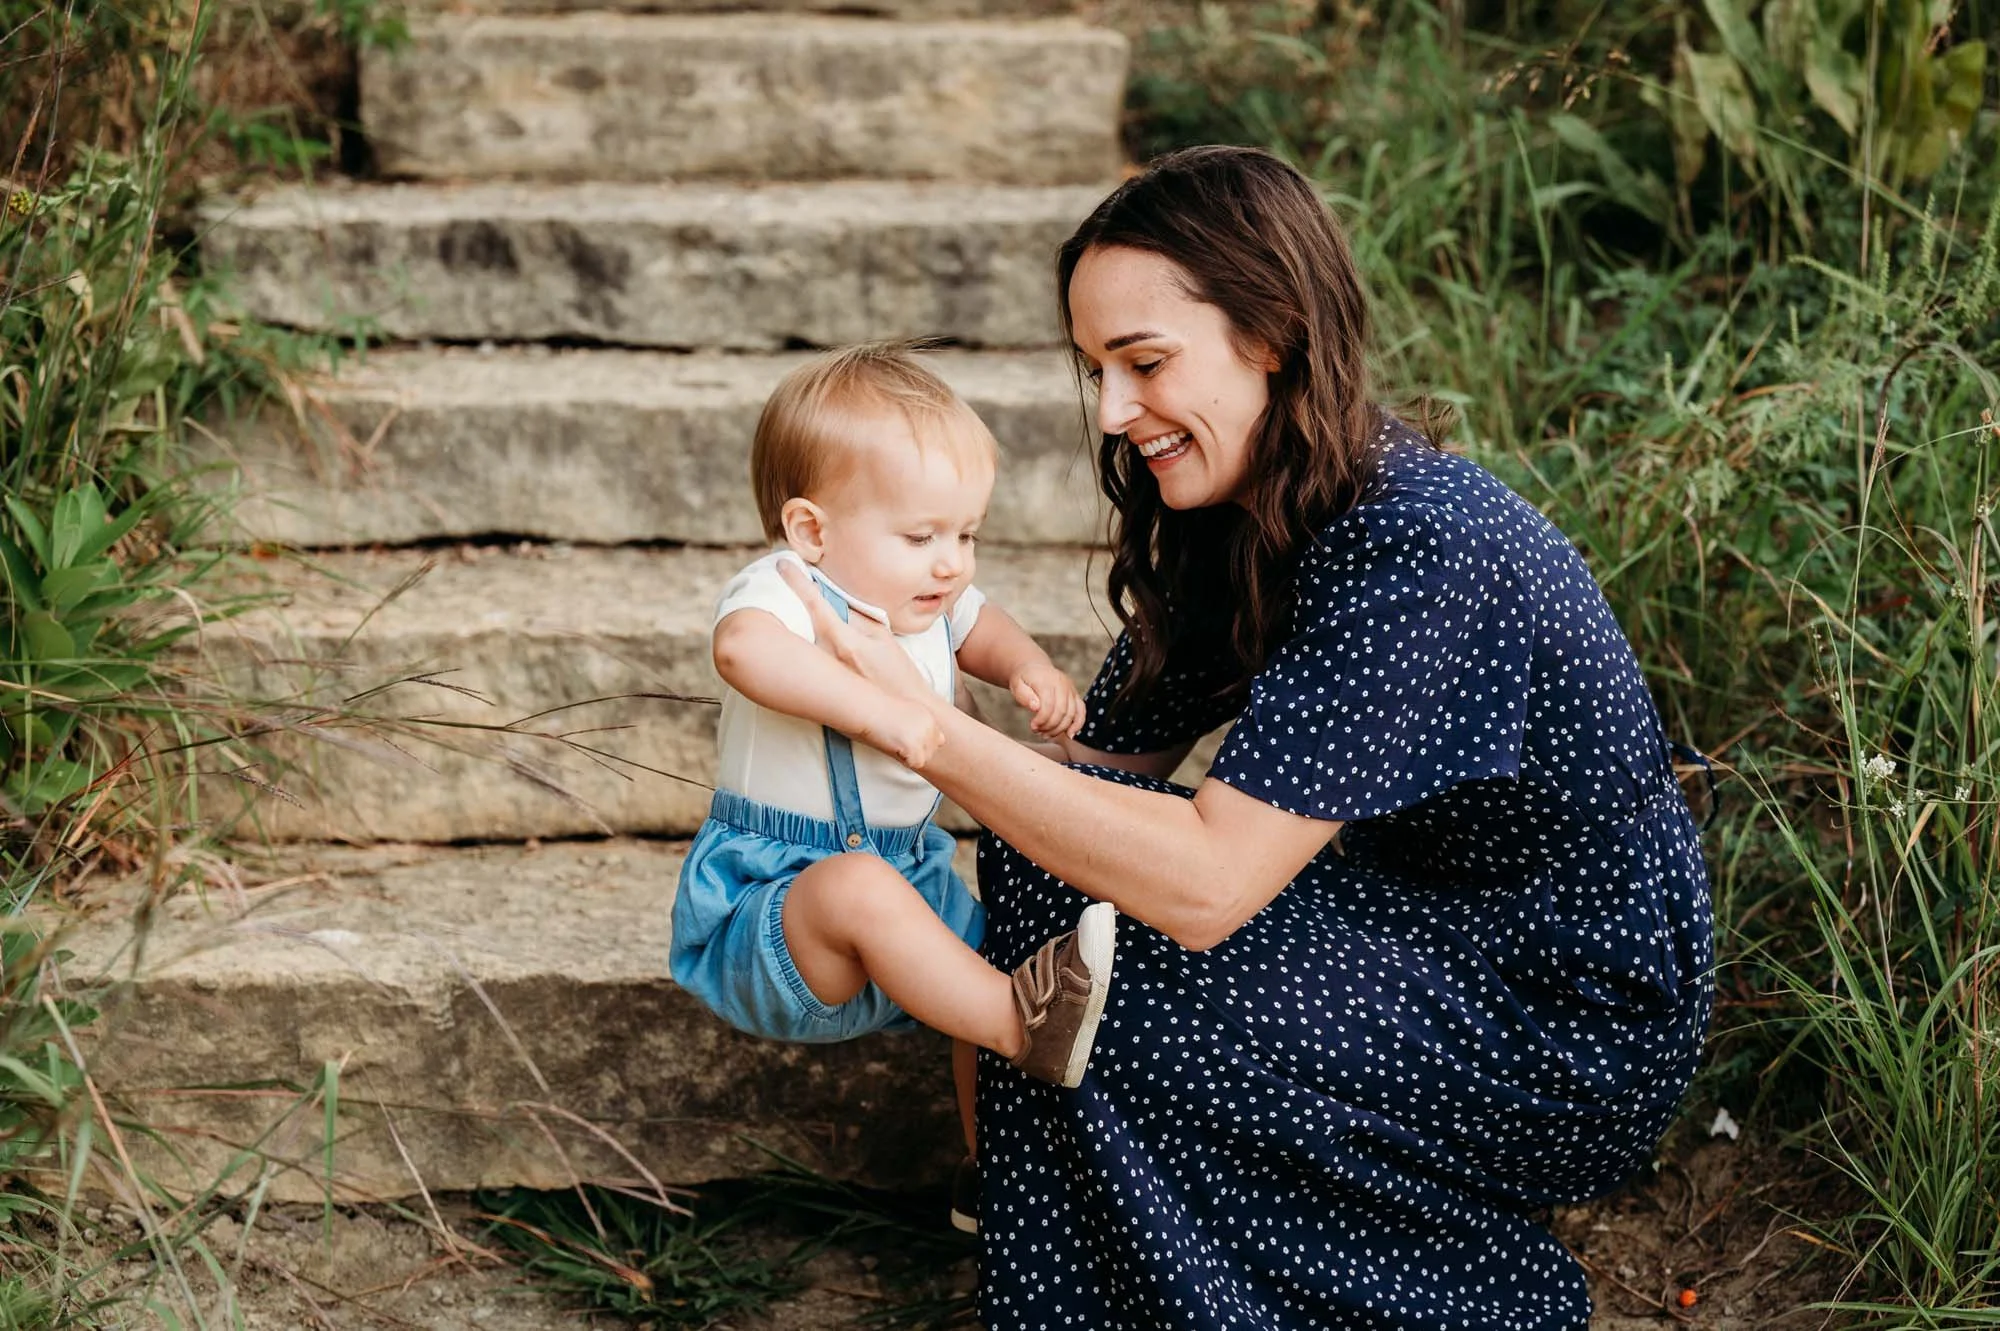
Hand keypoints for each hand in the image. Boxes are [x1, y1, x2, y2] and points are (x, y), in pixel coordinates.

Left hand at [775, 558, 934, 705]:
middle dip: (789, 600)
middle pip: (800, 619)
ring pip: (800, 637)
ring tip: (787, 608)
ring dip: (794, 622)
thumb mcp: (882, 636)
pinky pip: (807, 657)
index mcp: (843, 639)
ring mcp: (821, 673)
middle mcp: (826, 656)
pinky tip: (799, 640)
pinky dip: (801, 643)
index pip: (814, 602)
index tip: (783, 564)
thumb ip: (857, 614)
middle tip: (778, 580)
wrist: (903, 709)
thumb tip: (835, 597)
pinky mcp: (821, 686)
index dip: (797, 581)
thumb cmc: (897, 671)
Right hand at [862, 697, 944, 768]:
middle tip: (898, 740)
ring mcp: (924, 736)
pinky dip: (904, 759)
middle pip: (931, 752)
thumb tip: (938, 741)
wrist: (868, 709)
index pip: (938, 740)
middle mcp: (930, 725)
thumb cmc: (879, 710)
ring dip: (910, 756)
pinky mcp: (915, 746)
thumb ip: (920, 725)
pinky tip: (893, 745)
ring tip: (895, 741)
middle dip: (917, 752)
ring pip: (923, 759)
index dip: (922, 744)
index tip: (905, 738)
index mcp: (929, 716)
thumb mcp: (906, 713)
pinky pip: (915, 763)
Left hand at [1010, 659, 1085, 738]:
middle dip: (1050, 726)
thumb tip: (1036, 707)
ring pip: (1071, 714)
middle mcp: (1062, 683)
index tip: (1033, 727)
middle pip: (1062, 711)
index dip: (1042, 720)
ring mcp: (1071, 689)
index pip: (1048, 705)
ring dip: (1060, 729)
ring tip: (1047, 734)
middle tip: (1038, 732)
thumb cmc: (1023, 679)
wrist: (1033, 667)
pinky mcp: (1075, 694)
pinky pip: (1081, 711)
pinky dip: (1077, 724)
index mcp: (1047, 681)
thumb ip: (1024, 696)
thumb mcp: (1017, 685)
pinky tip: (1069, 735)